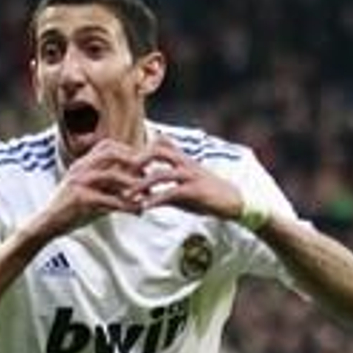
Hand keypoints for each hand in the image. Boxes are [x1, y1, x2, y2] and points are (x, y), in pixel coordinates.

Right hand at [35, 139, 147, 237]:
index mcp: (82, 163)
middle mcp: (80, 168)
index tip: (144, 164)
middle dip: (132, 161)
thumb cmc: (71, 210)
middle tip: (148, 174)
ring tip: (146, 195)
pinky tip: (137, 211)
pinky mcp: (79, 199)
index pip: (107, 145)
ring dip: (132, 185)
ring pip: (112, 175)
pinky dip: (126, 205)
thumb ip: (109, 185)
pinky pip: (108, 199)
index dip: (128, 151)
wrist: (47, 224)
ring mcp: (79, 182)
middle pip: (111, 152)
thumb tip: (136, 186)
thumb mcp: (91, 192)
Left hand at [132, 137, 272, 227]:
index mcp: (182, 159)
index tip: (122, 164)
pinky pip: (171, 192)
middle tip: (120, 174)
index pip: (158, 144)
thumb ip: (164, 187)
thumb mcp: (183, 189)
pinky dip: (156, 200)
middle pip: (156, 150)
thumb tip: (144, 195)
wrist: (233, 202)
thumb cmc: (206, 196)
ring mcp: (190, 175)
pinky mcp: (195, 190)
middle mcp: (185, 162)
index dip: (139, 151)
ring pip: (160, 173)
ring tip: (127, 196)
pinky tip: (144, 208)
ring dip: (141, 185)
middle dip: (136, 160)